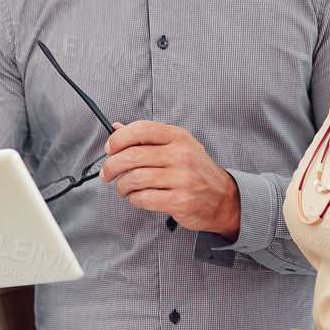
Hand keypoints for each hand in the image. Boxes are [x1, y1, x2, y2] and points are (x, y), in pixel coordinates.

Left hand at [100, 121, 240, 237]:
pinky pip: (144, 198)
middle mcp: (181, 155)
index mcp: (178, 137)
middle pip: (132, 156)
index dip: (118, 139)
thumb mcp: (177, 146)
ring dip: (122, 185)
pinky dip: (134, 199)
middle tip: (107, 173)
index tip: (110, 149)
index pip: (141, 129)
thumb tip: (116, 128)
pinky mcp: (180, 201)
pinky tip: (138, 197)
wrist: (222, 198)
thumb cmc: (195, 171)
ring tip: (123, 188)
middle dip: (111, 166)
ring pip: (135, 178)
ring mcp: (182, 179)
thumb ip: (147, 137)